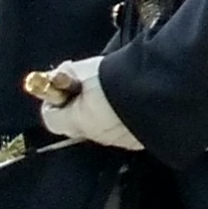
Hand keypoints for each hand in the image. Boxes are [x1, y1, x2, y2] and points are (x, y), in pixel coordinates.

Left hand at [30, 55, 144, 151]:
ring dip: (105, 112)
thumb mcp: (88, 68)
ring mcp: (119, 140)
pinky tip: (135, 101)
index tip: (65, 85)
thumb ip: (69, 72)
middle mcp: (95, 136)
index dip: (55, 98)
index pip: (50, 116)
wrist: (157, 89)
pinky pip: (126, 130)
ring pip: (103, 127)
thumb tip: (61, 73)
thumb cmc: (118, 78)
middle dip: (82, 105)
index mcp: (76, 121)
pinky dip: (126, 118)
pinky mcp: (141, 140)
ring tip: (118, 90)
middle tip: (93, 85)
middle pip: (78, 123)